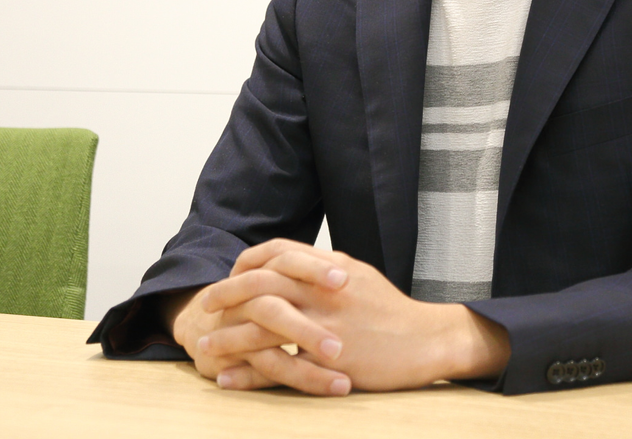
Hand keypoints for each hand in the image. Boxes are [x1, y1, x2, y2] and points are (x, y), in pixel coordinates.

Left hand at [198, 239, 510, 394]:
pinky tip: (229, 379)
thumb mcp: (360, 277)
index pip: (278, 253)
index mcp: (330, 267)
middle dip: (227, 294)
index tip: (228, 275)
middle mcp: (325, 290)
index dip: (248, 262)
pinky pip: (279, 364)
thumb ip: (326, 269)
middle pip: (262, 283)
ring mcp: (326, 323)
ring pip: (263, 324)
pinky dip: (249, 373)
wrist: (427, 339)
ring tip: (204, 348)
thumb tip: (299, 263)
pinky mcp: (329, 358)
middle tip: (205, 306)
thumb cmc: (393, 311)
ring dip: (228, 336)